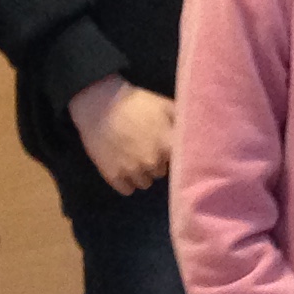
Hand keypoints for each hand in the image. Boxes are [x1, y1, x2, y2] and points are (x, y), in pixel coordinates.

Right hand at [69, 79, 175, 193]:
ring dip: (142, 174)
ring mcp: (132, 170)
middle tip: (146, 149)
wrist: (98, 104)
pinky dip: (126, 182)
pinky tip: (123, 167)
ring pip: (145, 183)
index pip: (182, 165)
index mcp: (167, 145)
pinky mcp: (113, 176)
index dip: (175, 158)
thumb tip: (195, 133)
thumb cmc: (135, 102)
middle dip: (156, 163)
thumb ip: (182, 121)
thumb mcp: (164, 105)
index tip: (169, 153)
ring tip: (133, 157)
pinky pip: (127, 190)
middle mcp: (152, 162)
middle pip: (161, 173)